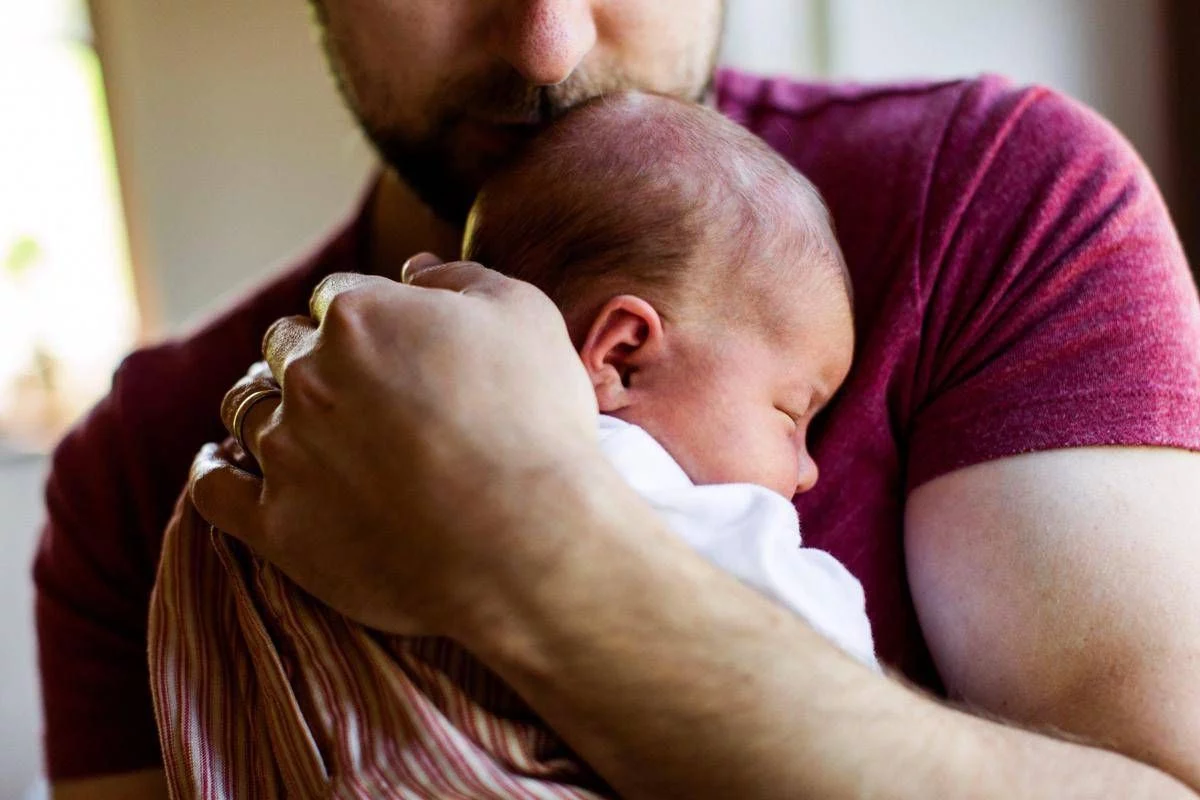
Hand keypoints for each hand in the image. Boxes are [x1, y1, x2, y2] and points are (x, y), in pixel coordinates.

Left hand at [189, 255, 600, 636]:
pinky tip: (221, 461)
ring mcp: (287, 452)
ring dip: (267, 405)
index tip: (391, 346)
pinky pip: (213, 486)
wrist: (528, 542)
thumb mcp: (525, 316)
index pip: (337, 296)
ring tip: (293, 422)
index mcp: (361, 316)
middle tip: (351, 388)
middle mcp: (309, 376)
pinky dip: (213, 467)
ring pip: (246, 408)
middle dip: (312, 356)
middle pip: (284, 347)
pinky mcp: (277, 525)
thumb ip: (460, 278)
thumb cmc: (536, 423)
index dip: (366, 316)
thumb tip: (414, 270)